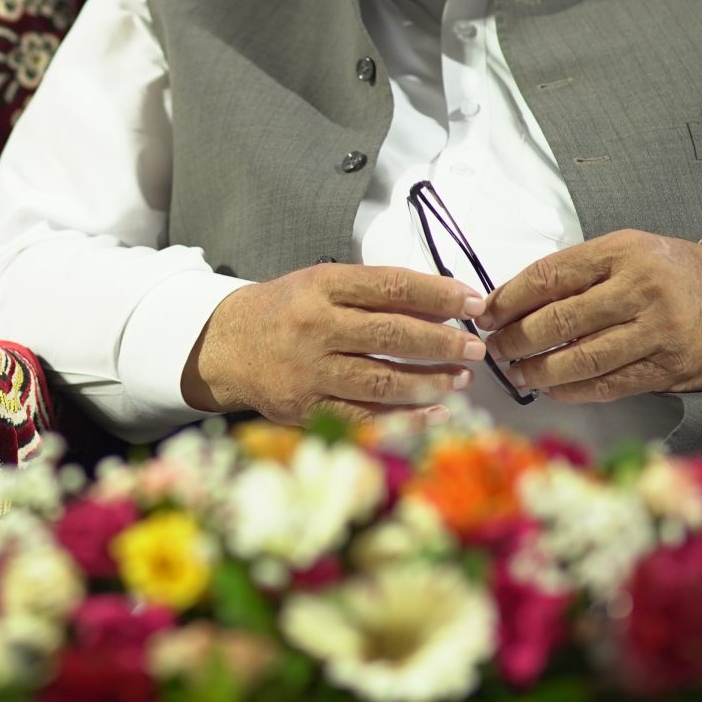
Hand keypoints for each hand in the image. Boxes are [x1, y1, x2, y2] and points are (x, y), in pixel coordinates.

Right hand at [183, 263, 486, 423]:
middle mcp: (314, 326)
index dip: (438, 294)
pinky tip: (434, 412)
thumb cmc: (285, 312)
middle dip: (442, 343)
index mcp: (320, 286)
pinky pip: (364, 415)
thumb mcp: (321, 284)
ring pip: (382, 380)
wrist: (225, 346)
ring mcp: (308, 370)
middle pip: (391, 335)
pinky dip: (404, 417)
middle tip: (476, 348)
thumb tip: (443, 308)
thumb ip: (375, 292)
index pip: (390, 286)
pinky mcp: (305, 407)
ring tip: (460, 379)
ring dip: (430, 382)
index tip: (473, 301)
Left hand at [483, 231, 701, 401]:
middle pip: (561, 319)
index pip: (551, 275)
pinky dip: (573, 390)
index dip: (510, 298)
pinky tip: (551, 389)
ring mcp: (658, 331)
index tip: (486, 313)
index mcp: (623, 252)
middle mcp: (641, 288)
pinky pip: (609, 384)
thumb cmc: (670, 273)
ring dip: (540, 371)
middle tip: (495, 348)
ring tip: (517, 374)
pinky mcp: (669, 368)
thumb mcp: (627, 252)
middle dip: (517, 338)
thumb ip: (576, 271)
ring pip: (582, 358)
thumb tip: (511, 300)